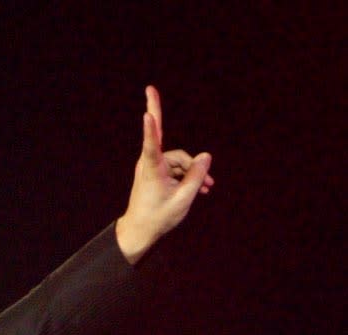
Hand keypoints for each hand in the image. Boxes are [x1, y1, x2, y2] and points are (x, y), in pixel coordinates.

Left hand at [115, 86, 213, 263]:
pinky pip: (177, 169)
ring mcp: (153, 168)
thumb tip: (205, 155)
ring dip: (193, 173)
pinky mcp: (156, 172)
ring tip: (207, 187)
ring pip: (180, 163)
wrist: (140, 231)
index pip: (152, 146)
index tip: (146, 115)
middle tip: (150, 89)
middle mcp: (150, 165)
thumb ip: (196, 176)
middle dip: (171, 133)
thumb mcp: (183, 199)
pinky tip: (202, 188)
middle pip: (174, 151)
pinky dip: (187, 176)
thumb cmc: (158, 217)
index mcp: (152, 170)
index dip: (151, 130)